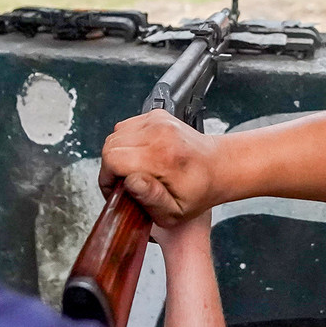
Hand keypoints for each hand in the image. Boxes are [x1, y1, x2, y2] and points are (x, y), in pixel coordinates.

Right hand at [99, 110, 223, 226]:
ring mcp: (158, 121)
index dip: (108, 178)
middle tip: (124, 183)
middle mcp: (159, 133)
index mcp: (163, 157)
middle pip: (110, 145)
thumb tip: (130, 181)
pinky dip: (127, 142)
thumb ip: (150, 199)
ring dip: (118, 154)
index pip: (113, 158)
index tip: (117, 190)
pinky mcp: (157, 115)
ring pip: (115, 134)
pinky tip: (141, 155)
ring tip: (133, 169)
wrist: (218, 165)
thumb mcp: (175, 211)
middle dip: (111, 167)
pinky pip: (125, 127)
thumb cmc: (198, 192)